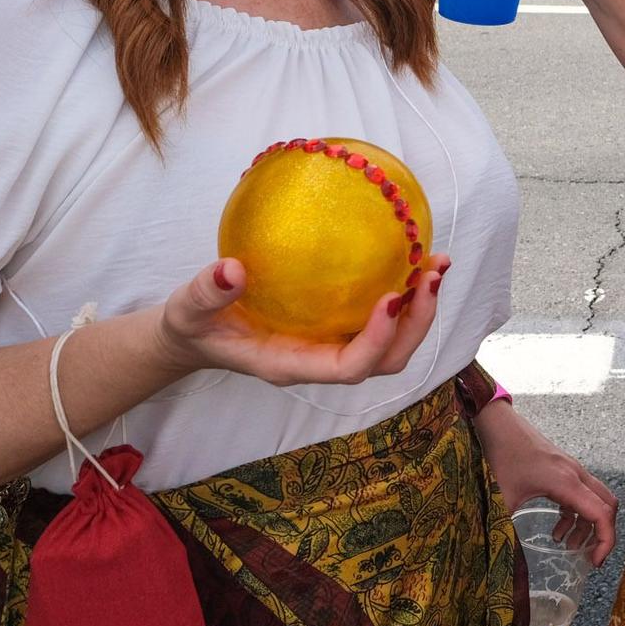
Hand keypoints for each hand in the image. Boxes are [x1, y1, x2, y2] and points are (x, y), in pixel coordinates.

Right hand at [154, 255, 448, 387]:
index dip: (376, 339)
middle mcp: (321, 361)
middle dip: (416, 324)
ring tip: (436, 263)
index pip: (348, 368)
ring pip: (392, 345)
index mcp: (290, 364)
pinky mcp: (338, 328)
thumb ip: (205, 293)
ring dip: (420, 309)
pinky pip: (382, 319)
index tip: (392, 296)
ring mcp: (332, 347)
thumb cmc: (195, 325)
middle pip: (385, 361)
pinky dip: (407, 294)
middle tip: (430, 275)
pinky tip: (415, 257)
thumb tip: (231, 269)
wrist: (197, 335)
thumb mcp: (189, 309)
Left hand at [474, 400, 618, 564]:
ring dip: (588, 524)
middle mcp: (575, 474)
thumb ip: (506, 531)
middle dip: (603, 534)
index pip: (602, 514)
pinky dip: (578, 513)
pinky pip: (583, 494)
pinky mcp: (564, 468)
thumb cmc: (500, 456)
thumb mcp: (501, 499)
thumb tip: (505, 562)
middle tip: (588, 557)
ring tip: (568, 545)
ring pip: (596, 499)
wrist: (498, 424)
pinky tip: (558, 527)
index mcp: (566, 482)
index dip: (605, 541)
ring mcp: (572, 469)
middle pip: (608, 505)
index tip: (594, 563)